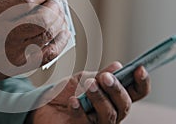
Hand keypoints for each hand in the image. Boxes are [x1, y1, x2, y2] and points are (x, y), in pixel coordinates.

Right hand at [0, 0, 69, 104]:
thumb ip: (8, 4)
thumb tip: (34, 0)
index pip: (26, 0)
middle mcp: (5, 37)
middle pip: (43, 18)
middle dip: (53, 6)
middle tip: (52, 3)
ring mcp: (15, 55)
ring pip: (48, 34)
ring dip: (58, 21)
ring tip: (57, 15)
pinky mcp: (21, 67)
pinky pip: (49, 54)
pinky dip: (60, 41)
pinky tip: (62, 31)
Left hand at [30, 62, 150, 123]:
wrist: (43, 104)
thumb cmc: (65, 92)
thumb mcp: (82, 79)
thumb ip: (100, 76)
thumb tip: (118, 66)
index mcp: (113, 98)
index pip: (135, 93)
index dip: (142, 83)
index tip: (140, 69)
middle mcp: (109, 112)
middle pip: (124, 105)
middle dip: (116, 89)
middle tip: (104, 77)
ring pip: (109, 115)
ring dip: (99, 97)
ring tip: (88, 85)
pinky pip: (86, 122)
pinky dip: (80, 109)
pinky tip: (73, 101)